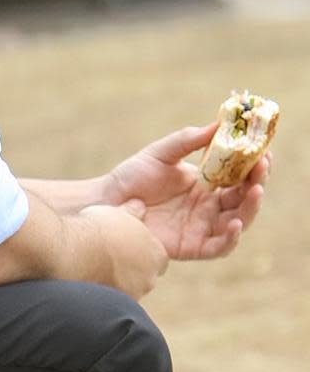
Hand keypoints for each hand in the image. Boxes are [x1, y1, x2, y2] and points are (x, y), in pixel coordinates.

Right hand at [77, 201, 168, 298]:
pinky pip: (110, 302)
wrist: (69, 252)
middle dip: (131, 270)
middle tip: (108, 258)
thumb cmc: (94, 229)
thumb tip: (138, 206)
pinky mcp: (112, 307)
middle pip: (144, 277)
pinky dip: (101, 292)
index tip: (126, 248)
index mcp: (156, 254)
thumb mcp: (117, 212)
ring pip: (127, 290)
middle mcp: (149, 278)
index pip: (158, 258)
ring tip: (93, 269)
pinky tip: (85, 281)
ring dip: (116, 283)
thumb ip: (132, 212)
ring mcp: (131, 295)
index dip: (142, 253)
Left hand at [101, 124, 268, 260]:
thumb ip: (188, 140)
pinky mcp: (190, 246)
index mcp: (207, 184)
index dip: (256, 166)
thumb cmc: (132, 176)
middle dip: (257, 182)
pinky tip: (234, 224)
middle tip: (261, 167)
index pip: (241, 176)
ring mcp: (201, 227)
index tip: (264, 151)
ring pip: (238, 222)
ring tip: (254, 190)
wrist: (106, 201)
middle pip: (244, 198)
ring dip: (250, 208)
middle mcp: (209, 207)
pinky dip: (230, 238)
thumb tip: (218, 124)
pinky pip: (218, 247)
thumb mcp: (161, 153)